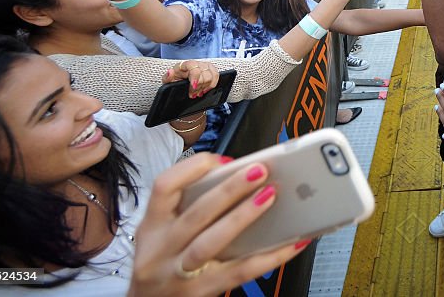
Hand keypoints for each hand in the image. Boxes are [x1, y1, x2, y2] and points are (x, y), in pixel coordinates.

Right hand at [127, 154, 310, 296]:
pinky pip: (240, 272)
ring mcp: (179, 273)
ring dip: (243, 217)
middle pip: (196, 214)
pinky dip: (270, 256)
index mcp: (152, 225)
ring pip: (212, 243)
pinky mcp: (201, 292)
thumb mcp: (160, 232)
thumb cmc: (162, 261)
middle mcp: (161, 249)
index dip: (194, 169)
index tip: (223, 160)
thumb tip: (236, 179)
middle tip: (259, 171)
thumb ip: (188, 206)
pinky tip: (292, 242)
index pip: (164, 187)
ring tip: (270, 196)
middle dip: (229, 190)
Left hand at [164, 60, 218, 98]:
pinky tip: (205, 89)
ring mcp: (204, 66)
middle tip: (193, 94)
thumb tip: (170, 72)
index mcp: (184, 65)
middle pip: (204, 73)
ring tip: (199, 92)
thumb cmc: (174, 81)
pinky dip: (212, 84)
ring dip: (206, 86)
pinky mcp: (210, 70)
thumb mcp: (167, 81)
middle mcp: (196, 64)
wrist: (180, 83)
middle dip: (199, 86)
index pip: (193, 66)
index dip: (195, 77)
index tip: (193, 86)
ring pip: (212, 75)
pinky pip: (216, 75)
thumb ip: (167, 77)